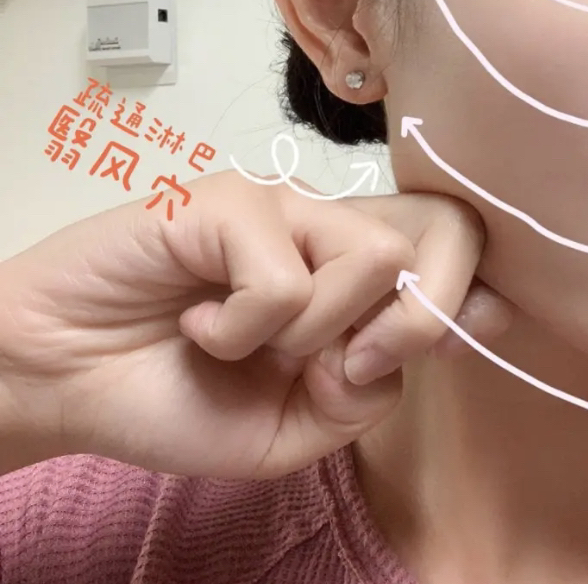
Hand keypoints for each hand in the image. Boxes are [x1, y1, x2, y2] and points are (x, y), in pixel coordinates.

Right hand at [0, 169, 510, 479]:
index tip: (472, 331)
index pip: (451, 246)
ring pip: (373, 257)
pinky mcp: (229, 201)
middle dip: (419, 317)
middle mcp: (329, 227)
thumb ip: (364, 393)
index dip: (477, 288)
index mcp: (352, 277)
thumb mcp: (290, 429)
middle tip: (342, 365)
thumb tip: (425, 334)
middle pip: (443, 229)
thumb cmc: (176, 399)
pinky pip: (286, 278)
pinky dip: (242, 331)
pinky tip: (198, 325)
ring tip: (243, 343)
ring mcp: (281, 205)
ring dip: (312, 335)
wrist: (66, 380)